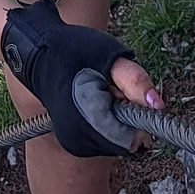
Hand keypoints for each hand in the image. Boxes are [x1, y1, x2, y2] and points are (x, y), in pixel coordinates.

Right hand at [0, 0, 160, 158]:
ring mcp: (75, 143)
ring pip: (115, 138)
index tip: (121, 90)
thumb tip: (158, 106)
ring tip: (97, 89)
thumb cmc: (72, 50)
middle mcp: (78, 141)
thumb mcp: (110, 57)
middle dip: (124, 113)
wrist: (36, 52)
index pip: (132, 136)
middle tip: (108, 86)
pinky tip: (92, 99)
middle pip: (124, 138)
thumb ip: (135, 81)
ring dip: (115, 116)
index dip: (134, 112)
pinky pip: (105, 137)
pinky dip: (106, 120)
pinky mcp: (74, 141)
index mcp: (87, 123)